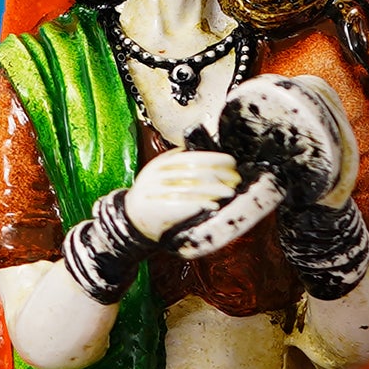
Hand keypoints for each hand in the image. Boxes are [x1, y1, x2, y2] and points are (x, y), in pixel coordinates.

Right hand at [124, 151, 242, 238]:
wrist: (133, 215)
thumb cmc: (153, 193)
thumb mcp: (161, 170)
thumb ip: (179, 160)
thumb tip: (208, 153)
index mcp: (162, 163)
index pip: (193, 156)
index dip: (215, 159)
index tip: (231, 163)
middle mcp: (159, 175)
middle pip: (196, 171)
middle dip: (220, 175)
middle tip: (236, 179)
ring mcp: (159, 191)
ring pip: (193, 187)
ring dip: (215, 190)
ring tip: (230, 193)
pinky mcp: (160, 209)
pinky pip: (184, 205)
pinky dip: (201, 204)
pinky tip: (214, 206)